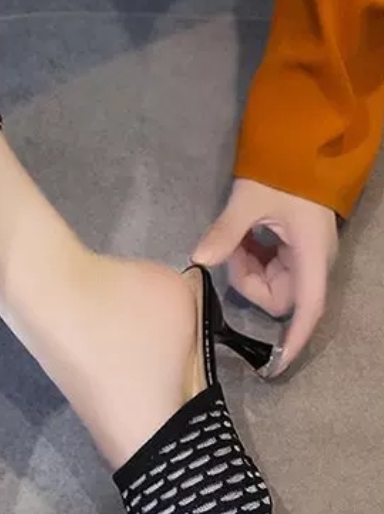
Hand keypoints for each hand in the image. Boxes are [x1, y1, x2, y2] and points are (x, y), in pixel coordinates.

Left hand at [192, 178, 338, 376]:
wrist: (303, 147)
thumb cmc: (283, 171)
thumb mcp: (249, 199)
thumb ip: (226, 232)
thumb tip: (199, 260)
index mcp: (312, 254)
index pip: (307, 309)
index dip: (292, 341)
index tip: (275, 367)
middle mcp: (314, 261)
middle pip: (278, 300)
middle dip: (249, 283)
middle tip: (234, 249)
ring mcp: (304, 257)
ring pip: (271, 286)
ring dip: (248, 270)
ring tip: (241, 237)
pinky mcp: (293, 250)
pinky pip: (269, 269)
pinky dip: (253, 259)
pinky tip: (247, 236)